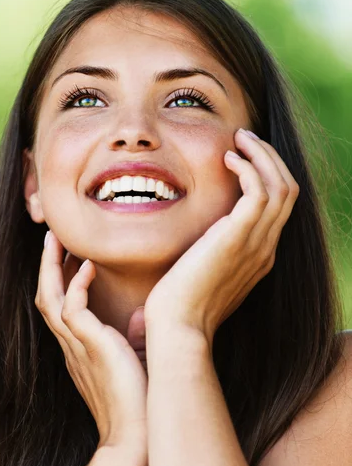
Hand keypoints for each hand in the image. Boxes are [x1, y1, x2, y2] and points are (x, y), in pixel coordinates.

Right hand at [35, 230, 147, 448]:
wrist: (138, 435)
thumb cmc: (140, 401)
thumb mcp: (135, 362)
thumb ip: (135, 337)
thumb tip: (142, 314)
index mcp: (79, 349)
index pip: (59, 308)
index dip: (59, 280)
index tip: (69, 255)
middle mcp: (71, 346)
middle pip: (45, 297)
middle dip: (47, 266)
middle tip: (52, 239)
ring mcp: (77, 346)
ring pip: (49, 298)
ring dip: (52, 267)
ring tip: (58, 240)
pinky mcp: (89, 345)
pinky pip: (71, 307)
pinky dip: (78, 284)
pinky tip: (90, 266)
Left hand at [144, 128, 299, 346]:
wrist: (177, 328)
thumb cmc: (180, 302)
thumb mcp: (205, 270)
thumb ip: (214, 249)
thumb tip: (203, 232)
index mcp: (260, 255)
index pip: (280, 205)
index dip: (267, 174)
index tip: (243, 155)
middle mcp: (266, 248)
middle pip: (288, 190)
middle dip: (269, 158)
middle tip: (244, 138)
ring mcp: (256, 244)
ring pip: (280, 186)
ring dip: (262, 155)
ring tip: (238, 139)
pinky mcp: (237, 238)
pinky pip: (258, 192)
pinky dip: (248, 168)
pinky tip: (226, 159)